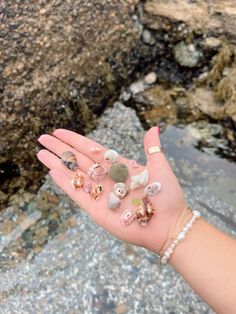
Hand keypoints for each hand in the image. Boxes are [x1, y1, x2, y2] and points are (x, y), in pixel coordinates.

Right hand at [37, 127, 186, 253]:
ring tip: (41, 153)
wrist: (169, 225)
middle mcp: (106, 178)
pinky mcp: (97, 210)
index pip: (92, 149)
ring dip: (57, 164)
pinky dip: (65, 183)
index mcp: (119, 166)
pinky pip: (77, 194)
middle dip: (61, 149)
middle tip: (43, 138)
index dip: (75, 140)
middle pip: (78, 160)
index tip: (59, 131)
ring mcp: (100, 194)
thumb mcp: (160, 166)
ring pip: (74, 175)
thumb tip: (153, 128)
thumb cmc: (167, 196)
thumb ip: (151, 148)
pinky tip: (52, 171)